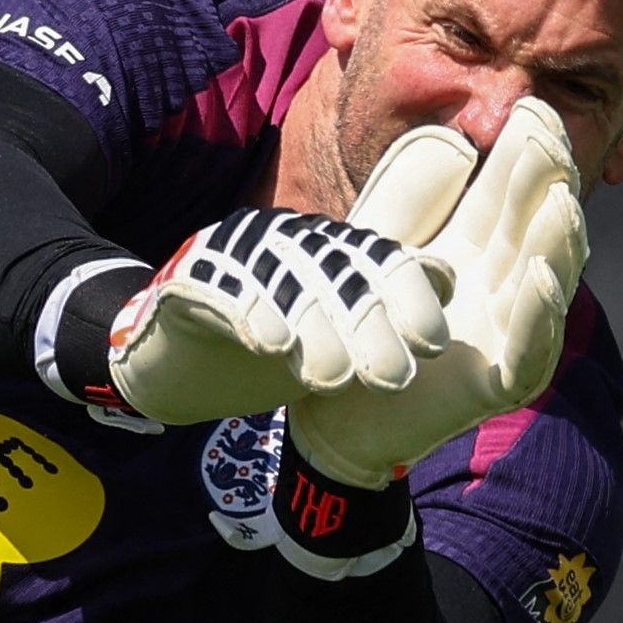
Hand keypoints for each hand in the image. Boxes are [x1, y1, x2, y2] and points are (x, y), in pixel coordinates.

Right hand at [94, 125, 478, 425]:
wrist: (175, 362)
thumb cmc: (265, 347)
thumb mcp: (333, 335)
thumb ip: (382, 311)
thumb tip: (447, 283)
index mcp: (324, 249)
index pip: (377, 260)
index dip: (408, 296)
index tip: (431, 343)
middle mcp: (283, 242)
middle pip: (336, 274)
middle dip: (369, 324)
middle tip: (393, 379)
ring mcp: (234, 255)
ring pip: (284, 283)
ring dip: (314, 331)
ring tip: (333, 379)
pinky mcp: (187, 278)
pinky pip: (222, 289)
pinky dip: (249, 313)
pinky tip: (271, 346)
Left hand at [283, 97, 586, 486]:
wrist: (331, 408)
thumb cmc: (361, 324)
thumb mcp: (382, 246)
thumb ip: (413, 196)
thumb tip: (452, 138)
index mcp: (477, 250)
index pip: (511, 192)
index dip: (527, 153)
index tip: (534, 107)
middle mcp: (502, 286)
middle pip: (536, 229)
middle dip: (548, 182)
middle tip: (552, 134)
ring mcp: (506, 336)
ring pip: (547, 285)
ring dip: (558, 244)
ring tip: (560, 201)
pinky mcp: (496, 384)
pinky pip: (529, 349)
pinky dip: (537, 314)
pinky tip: (540, 276)